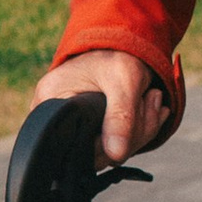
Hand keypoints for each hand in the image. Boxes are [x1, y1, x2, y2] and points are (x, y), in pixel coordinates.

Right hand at [32, 50, 175, 162]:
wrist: (124, 46)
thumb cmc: (117, 54)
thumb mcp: (124, 79)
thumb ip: (121, 116)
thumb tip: (115, 155)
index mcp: (50, 100)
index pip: (73, 144)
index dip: (108, 141)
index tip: (133, 110)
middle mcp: (55, 119)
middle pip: (95, 154)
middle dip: (133, 132)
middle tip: (151, 98)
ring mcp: (74, 129)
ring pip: (111, 154)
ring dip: (141, 129)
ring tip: (151, 97)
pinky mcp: (93, 134)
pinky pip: (118, 148)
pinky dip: (140, 131)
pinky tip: (149, 108)